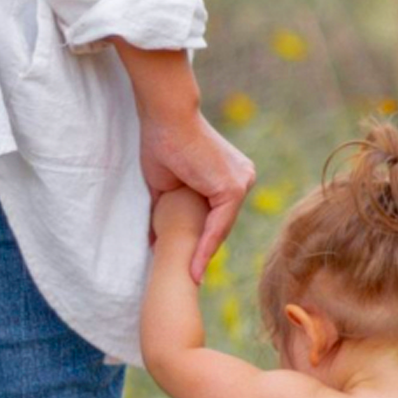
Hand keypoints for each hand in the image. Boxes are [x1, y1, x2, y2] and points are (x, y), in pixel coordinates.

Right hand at [112, 41, 255, 281]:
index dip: (202, 242)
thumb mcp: (166, 187)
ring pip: (220, 229)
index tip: (190, 266)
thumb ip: (167, 211)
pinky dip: (205, 248)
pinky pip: (218, 227)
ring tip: (191, 280)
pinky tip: (194, 268)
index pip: (217, 216)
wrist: (166, 116)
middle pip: (220, 225)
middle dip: (203, 251)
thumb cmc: (162, 143)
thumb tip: (154, 240)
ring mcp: (242, 182)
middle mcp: (243, 178)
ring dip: (204, 256)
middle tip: (190, 277)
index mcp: (231, 176)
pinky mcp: (234, 187)